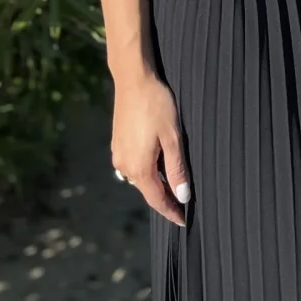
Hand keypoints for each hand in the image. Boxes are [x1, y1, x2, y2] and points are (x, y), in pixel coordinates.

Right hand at [112, 75, 189, 226]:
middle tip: (182, 201)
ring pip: (139, 177)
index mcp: (139, 168)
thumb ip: (176, 170)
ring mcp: (118, 154)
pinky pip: (132, 164)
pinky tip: (156, 159)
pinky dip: (146, 168)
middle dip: (164, 197)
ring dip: (154, 181)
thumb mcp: (172, 137)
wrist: (133, 79)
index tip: (183, 221)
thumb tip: (182, 196)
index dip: (171, 211)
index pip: (157, 199)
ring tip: (172, 181)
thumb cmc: (156, 105)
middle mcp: (124, 166)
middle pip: (148, 190)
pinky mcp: (116, 143)